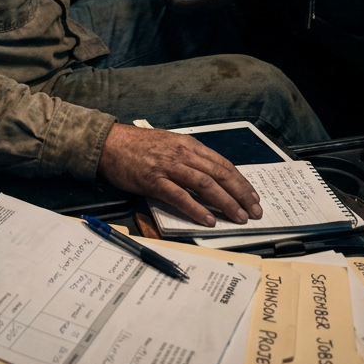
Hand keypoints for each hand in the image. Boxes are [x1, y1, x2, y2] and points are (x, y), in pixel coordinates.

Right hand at [96, 123, 262, 226]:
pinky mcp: (153, 180)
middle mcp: (182, 154)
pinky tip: (208, 219)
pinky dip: (196, 208)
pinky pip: (179, 196)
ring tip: (238, 217)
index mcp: (188, 145)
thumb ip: (189, 157)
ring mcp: (168, 167)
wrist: (109, 143)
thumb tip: (210, 176)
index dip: (241, 181)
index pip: (222, 164)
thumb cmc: (138, 146)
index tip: (253, 196)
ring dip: (225, 202)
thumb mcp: (169, 144)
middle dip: (240, 194)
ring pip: (204, 185)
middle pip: (219, 174)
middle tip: (254, 211)